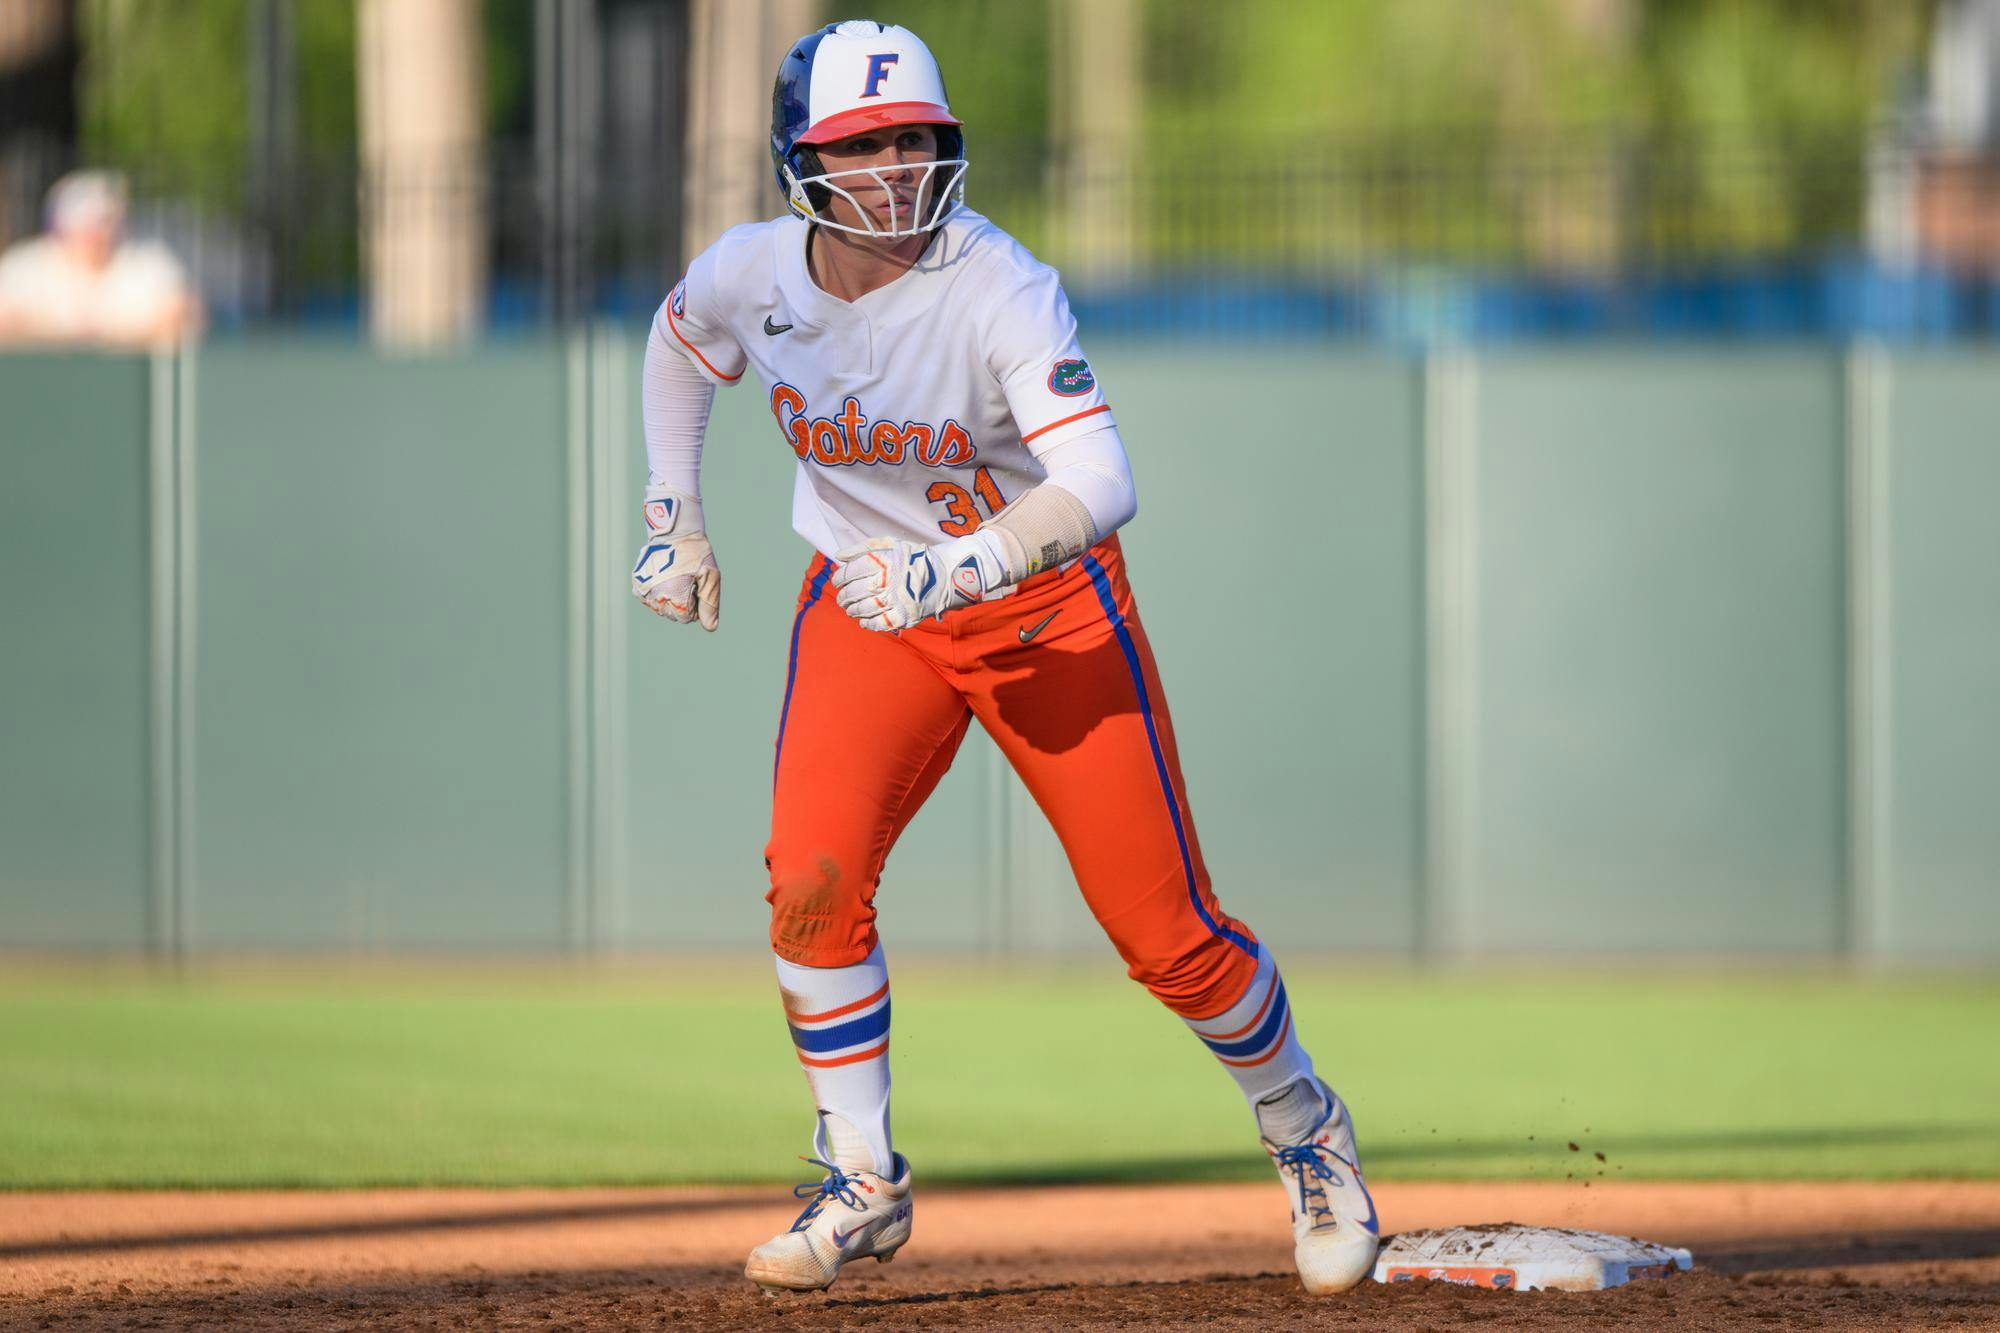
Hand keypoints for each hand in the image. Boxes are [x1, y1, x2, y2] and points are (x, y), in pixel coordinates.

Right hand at [632, 486, 720, 629]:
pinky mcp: (637, 584)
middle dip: (682, 601)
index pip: (687, 617)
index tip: (696, 583)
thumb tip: (711, 627)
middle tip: (686, 577)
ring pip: (661, 607)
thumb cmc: (696, 553)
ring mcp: (643, 590)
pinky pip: (650, 599)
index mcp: (674, 596)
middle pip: (673, 614)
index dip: (695, 602)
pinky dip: (658, 592)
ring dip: (670, 597)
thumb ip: (710, 605)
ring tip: (675, 575)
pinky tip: (665, 577)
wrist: (674, 531)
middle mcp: (654, 596)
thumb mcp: (710, 577)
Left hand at [831, 530, 1005, 632]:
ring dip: (853, 610)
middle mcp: (889, 580)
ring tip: (850, 609)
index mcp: (885, 561)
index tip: (838, 581)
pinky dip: (868, 624)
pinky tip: (863, 622)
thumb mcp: (892, 544)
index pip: (852, 570)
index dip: (840, 577)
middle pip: (855, 591)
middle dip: (844, 596)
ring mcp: (897, 600)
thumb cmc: (914, 558)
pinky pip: (880, 624)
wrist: (945, 576)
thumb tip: (839, 556)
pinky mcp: (905, 616)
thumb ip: (865, 547)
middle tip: (842, 599)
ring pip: (864, 608)